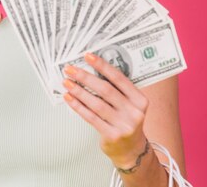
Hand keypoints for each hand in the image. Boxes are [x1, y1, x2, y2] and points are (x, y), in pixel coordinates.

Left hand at [62, 52, 149, 166]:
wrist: (132, 149)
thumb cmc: (126, 120)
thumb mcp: (129, 104)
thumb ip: (116, 90)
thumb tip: (90, 70)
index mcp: (140, 100)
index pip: (119, 78)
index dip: (102, 66)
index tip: (88, 56)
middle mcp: (134, 112)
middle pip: (106, 90)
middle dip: (85, 77)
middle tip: (71, 69)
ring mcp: (124, 125)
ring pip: (96, 104)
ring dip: (78, 91)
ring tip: (67, 82)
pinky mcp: (112, 135)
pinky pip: (91, 117)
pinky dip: (78, 106)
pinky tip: (69, 98)